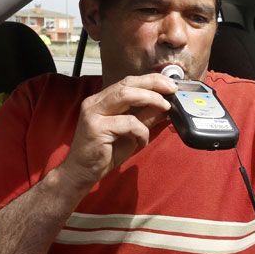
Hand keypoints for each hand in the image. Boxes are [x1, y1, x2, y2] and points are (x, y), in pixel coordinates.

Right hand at [57, 74, 174, 191]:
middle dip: (153, 84)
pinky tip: (140, 141)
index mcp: (102, 100)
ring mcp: (93, 113)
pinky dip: (141, 131)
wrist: (82, 173)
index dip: (151, 80)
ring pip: (125, 95)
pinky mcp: (95, 127)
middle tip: (172, 90)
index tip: (170, 84)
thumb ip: (146, 117)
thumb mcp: (132, 132)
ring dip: (150, 99)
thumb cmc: (106, 153)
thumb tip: (166, 106)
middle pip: (127, 84)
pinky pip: (127, 122)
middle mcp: (95, 102)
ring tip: (165, 107)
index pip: (128, 82)